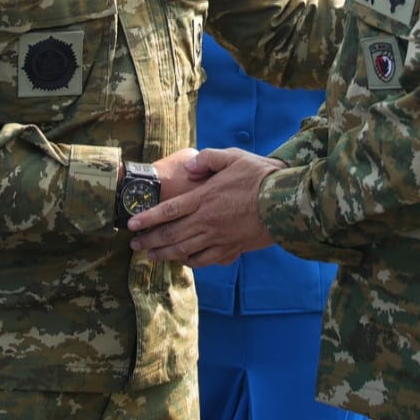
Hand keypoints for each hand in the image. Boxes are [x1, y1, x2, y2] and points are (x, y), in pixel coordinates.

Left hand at [128, 147, 280, 266]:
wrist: (288, 202)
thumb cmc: (261, 177)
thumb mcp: (233, 157)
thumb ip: (207, 159)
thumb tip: (187, 168)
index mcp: (205, 198)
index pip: (168, 211)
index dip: (147, 219)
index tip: (131, 225)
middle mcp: (208, 221)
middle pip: (171, 235)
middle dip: (149, 241)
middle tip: (134, 246)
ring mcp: (219, 238)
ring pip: (184, 251)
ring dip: (164, 255)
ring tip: (150, 256)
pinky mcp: (232, 249)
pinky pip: (205, 261)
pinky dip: (190, 262)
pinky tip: (182, 260)